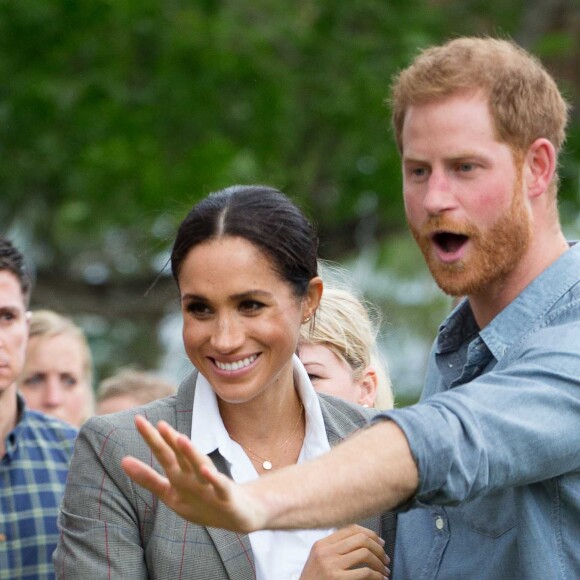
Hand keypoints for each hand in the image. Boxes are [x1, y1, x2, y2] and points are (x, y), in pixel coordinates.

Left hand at [121, 415, 263, 531]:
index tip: (138, 420)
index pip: (163, 453)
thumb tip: (122, 461)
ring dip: (190, 453)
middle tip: (156, 422)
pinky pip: (218, 485)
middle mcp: (193, 474)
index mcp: (179, 474)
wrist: (239, 513)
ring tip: (180, 439)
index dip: (151, 438)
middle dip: (167, 439)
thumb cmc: (201, 500)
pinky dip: (213, 478)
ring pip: (198, 466)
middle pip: (178, 455)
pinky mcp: (225, 494)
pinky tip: (205, 469)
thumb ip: (148, 478)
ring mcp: (209, 483)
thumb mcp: (170, 493)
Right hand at [300, 525, 389, 578]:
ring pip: (365, 553)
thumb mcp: (319, 558)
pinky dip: (377, 575)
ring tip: (384, 570)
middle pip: (360, 538)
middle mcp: (326, 551)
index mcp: (322, 543)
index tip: (380, 542)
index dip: (370, 533)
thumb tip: (363, 541)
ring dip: (379, 562)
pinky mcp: (337, 579)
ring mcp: (331, 565)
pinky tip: (380, 579)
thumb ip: (334, 547)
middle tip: (385, 557)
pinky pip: (364, 572)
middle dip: (378, 548)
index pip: (351, 528)